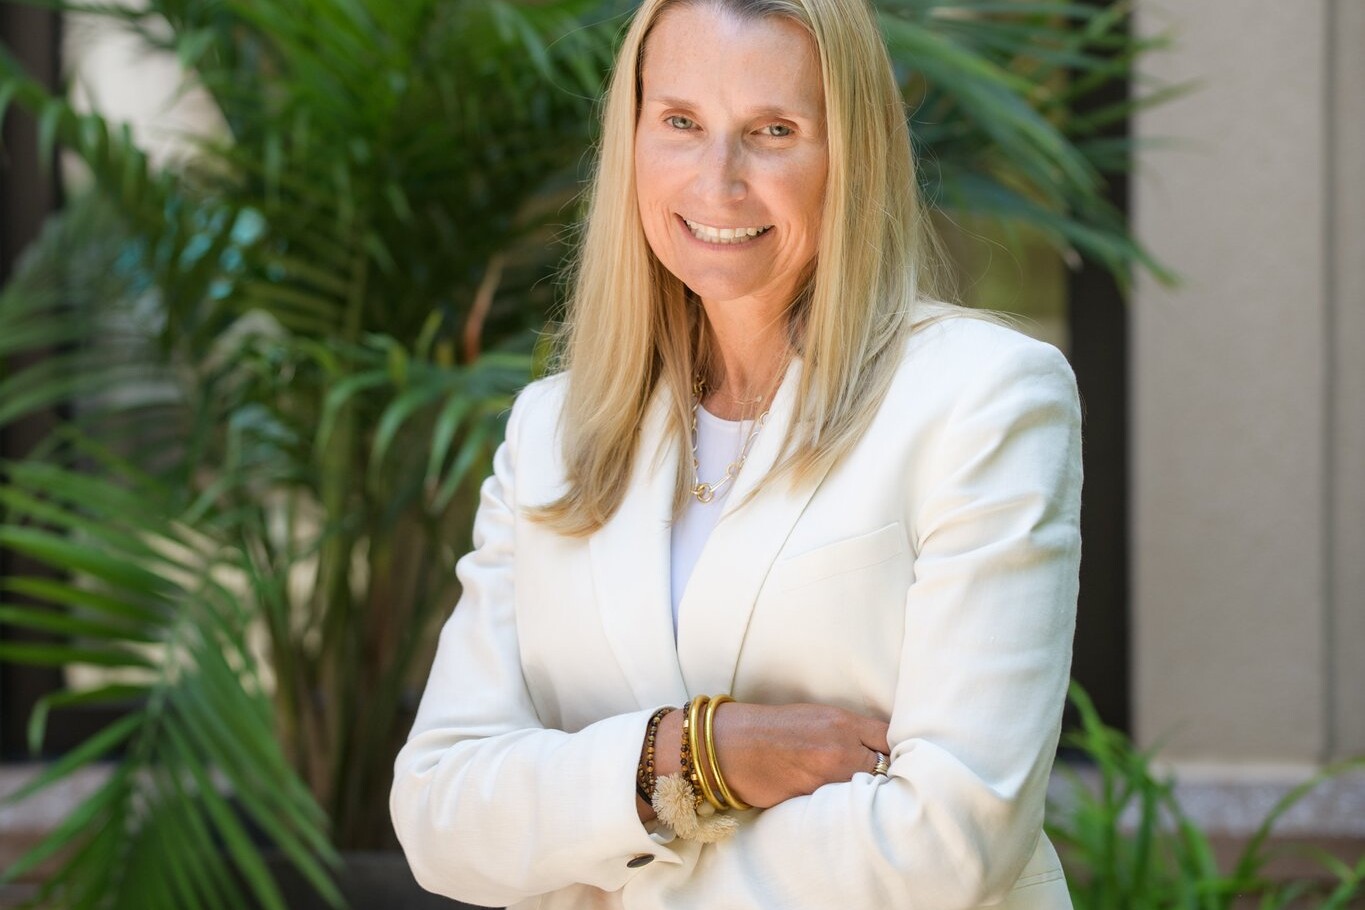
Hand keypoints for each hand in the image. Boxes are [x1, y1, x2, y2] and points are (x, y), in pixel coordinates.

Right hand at [712, 702, 889, 808]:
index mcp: (842, 722)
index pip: (889, 737)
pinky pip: (842, 806)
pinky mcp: (813, 799)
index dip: (898, 749)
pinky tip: (844, 808)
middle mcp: (840, 748)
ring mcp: (828, 776)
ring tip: (868, 798)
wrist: (732, 746)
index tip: (901, 757)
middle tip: (888, 783)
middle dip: (887, 775)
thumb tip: (879, 749)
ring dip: (869, 794)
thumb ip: (850, 730)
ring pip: (867, 790)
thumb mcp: (816, 716)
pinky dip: (846, 808)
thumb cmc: (773, 729)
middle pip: (885, 767)